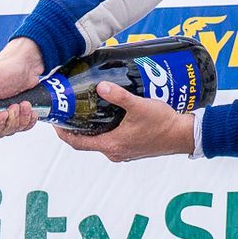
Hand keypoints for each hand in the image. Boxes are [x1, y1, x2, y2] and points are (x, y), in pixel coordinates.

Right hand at [0, 37, 46, 137]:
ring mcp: (1, 113)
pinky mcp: (15, 115)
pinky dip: (28, 121)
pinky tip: (31, 110)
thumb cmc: (5, 68)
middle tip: (16, 105)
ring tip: (25, 104)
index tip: (3, 114)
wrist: (27, 64)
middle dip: (10, 121)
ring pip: (10, 130)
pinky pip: (21, 127)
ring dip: (21, 119)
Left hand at [55, 82, 193, 161]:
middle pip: (86, 142)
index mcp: (112, 145)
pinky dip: (104, 130)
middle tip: (68, 112)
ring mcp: (123, 152)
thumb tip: (100, 86)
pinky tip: (107, 116)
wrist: (183, 135)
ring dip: (90, 129)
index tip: (55, 122)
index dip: (63, 133)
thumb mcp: (139, 106)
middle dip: (74, 128)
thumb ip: (119, 96)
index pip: (77, 143)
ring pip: (99, 141)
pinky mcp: (131, 148)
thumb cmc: (163, 124)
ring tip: (85, 111)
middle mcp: (115, 152)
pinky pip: (111, 140)